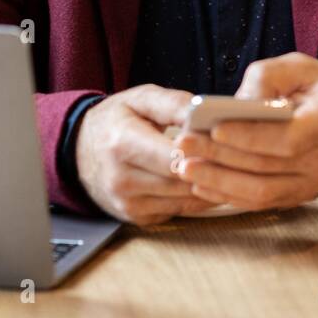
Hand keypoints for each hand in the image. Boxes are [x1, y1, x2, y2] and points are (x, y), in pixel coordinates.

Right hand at [75, 84, 217, 224]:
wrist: (78, 151)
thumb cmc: (115, 121)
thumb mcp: (140, 99)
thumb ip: (174, 103)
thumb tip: (206, 113)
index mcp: (122, 143)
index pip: (173, 156)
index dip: (203, 151)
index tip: (225, 142)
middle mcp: (121, 178)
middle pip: (181, 182)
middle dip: (212, 170)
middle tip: (238, 158)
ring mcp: (127, 203)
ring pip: (184, 201)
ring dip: (208, 187)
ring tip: (227, 169)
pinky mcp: (135, 217)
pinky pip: (177, 211)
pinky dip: (193, 198)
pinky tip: (204, 182)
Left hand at [172, 53, 317, 211]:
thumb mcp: (302, 67)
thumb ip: (268, 76)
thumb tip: (236, 103)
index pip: (286, 138)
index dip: (249, 136)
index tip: (213, 127)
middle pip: (265, 167)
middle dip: (219, 156)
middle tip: (183, 144)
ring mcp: (312, 185)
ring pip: (260, 192)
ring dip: (218, 181)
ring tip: (184, 167)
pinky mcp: (299, 196)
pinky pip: (261, 203)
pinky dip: (229, 196)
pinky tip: (201, 185)